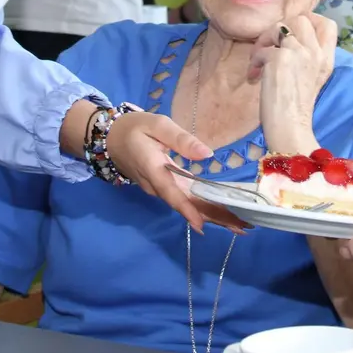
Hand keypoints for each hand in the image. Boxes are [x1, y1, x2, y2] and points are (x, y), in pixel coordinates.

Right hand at [103, 111, 248, 233]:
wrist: (109, 138)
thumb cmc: (134, 128)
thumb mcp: (157, 124)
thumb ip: (180, 140)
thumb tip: (207, 154)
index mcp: (154, 168)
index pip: (171, 192)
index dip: (186, 209)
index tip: (202, 225)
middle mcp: (156, 185)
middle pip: (186, 205)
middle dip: (213, 217)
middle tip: (242, 227)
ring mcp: (160, 189)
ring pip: (187, 205)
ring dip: (212, 215)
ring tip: (239, 225)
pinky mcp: (164, 187)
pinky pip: (184, 200)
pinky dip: (203, 207)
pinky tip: (221, 213)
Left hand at [248, 14, 336, 151]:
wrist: (289, 128)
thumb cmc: (295, 108)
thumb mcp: (312, 78)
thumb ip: (308, 57)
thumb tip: (289, 38)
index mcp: (326, 59)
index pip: (328, 24)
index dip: (310, 20)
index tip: (292, 32)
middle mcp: (316, 53)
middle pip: (302, 18)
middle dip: (281, 27)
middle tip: (271, 46)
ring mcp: (300, 53)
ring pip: (280, 26)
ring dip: (264, 40)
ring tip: (259, 60)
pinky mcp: (280, 58)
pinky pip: (263, 48)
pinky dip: (255, 60)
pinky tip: (254, 75)